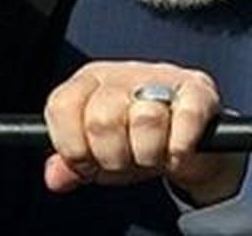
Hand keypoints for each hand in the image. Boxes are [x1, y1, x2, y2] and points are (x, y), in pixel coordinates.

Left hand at [43, 61, 245, 205]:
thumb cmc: (137, 142)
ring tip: (152, 156)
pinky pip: (185, 120)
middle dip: (113, 157)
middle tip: (125, 160)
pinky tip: (177, 153)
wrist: (191, 143)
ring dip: (148, 155)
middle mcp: (122, 73)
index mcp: (90, 81)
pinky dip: (180, 149)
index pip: (61, 106)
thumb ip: (72, 164)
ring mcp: (162, 77)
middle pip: (101, 119)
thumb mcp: (98, 154)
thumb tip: (54, 177)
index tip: (87, 162)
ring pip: (145, 120)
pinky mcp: (197, 90)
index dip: (72, 146)